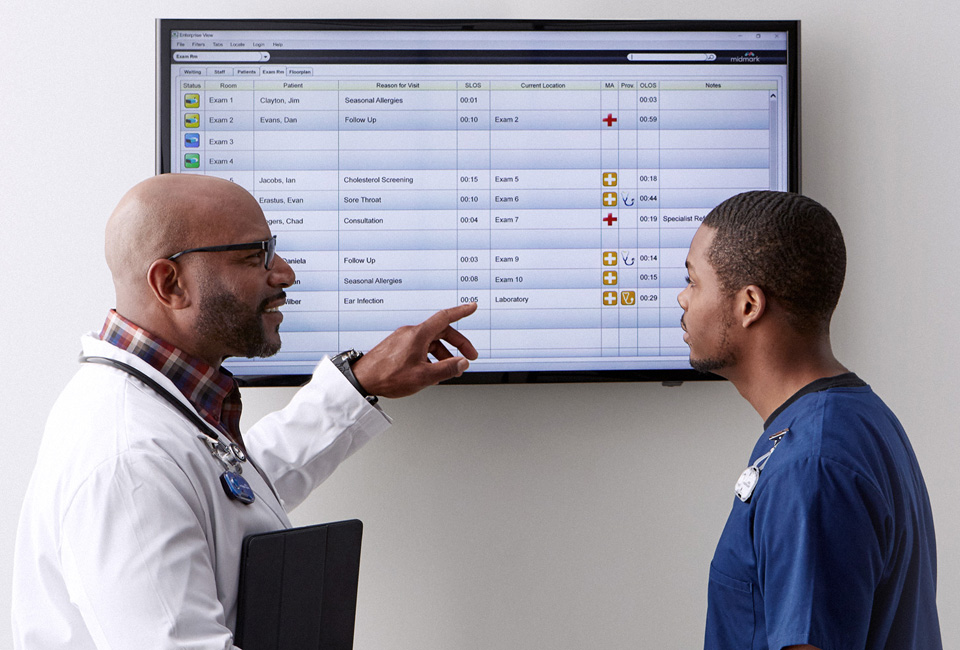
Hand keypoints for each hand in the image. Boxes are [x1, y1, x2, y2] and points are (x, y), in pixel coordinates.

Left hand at [351, 303, 478, 397]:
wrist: (362, 380)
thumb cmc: (388, 376)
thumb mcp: (423, 376)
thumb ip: (446, 369)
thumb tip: (462, 363)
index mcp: (418, 335)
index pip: (445, 317)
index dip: (461, 311)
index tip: (472, 307)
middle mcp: (410, 333)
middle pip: (441, 331)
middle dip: (457, 343)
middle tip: (468, 356)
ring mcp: (402, 339)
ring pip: (430, 341)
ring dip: (443, 353)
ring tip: (449, 369)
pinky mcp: (397, 346)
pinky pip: (420, 346)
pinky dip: (430, 355)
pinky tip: (431, 369)